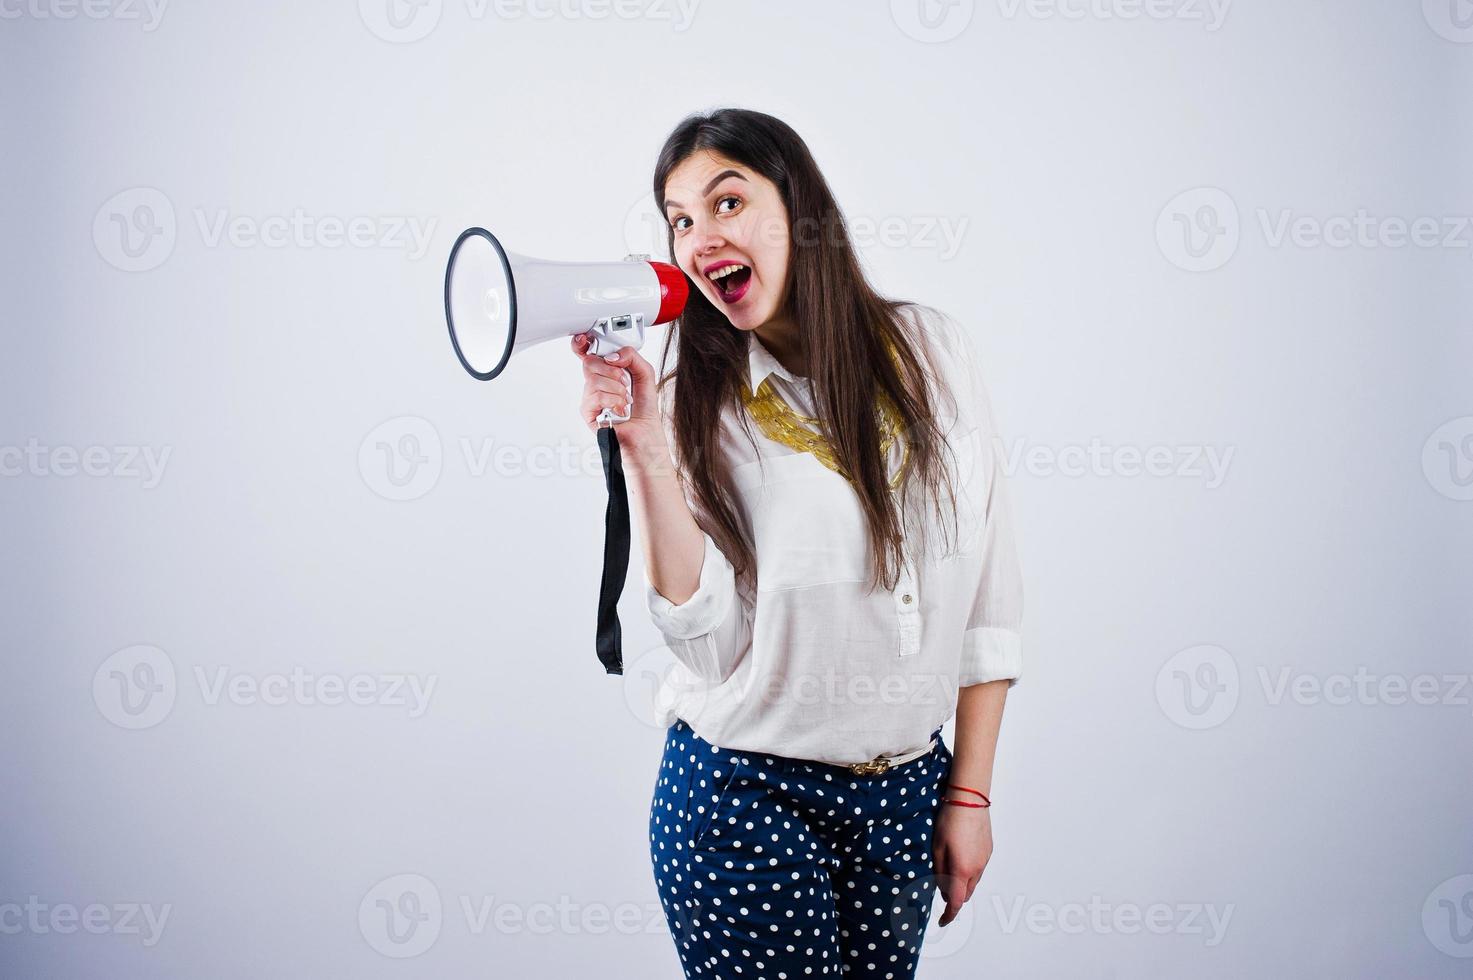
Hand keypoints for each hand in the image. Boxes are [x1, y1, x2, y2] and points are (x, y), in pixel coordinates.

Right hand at [570, 333, 663, 450]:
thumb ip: (632, 356)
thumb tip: (613, 356)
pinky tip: (619, 409)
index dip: (583, 343)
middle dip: (611, 370)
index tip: (585, 339)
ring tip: (625, 400)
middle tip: (624, 381)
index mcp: (608, 371)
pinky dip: (612, 401)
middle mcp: (597, 383)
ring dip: (616, 389)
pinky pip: (595, 396)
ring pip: (593, 379)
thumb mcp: (645, 374)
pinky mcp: (588, 412)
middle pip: (589, 362)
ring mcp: (590, 397)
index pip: (588, 352)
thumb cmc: (645, 410)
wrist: (645, 436)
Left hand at [932, 802, 991, 926]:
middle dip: (954, 896)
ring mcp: (985, 860)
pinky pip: (978, 869)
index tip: (942, 921)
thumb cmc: (949, 820)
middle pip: (965, 894)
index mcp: (962, 870)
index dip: (949, 915)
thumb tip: (943, 889)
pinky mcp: (988, 851)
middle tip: (940, 885)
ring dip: (961, 883)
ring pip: (973, 882)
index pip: (956, 902)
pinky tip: (960, 855)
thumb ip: (940, 872)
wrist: (970, 800)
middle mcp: (977, 869)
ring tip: (949, 866)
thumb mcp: (937, 847)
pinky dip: (969, 871)